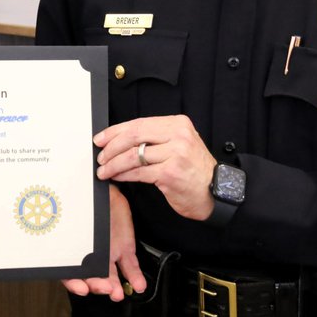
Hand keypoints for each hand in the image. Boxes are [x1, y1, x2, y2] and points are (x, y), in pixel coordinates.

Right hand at [62, 184, 145, 301]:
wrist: (102, 189)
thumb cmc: (82, 199)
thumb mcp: (72, 210)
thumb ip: (66, 220)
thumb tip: (52, 224)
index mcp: (73, 249)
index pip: (70, 273)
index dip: (75, 283)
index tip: (82, 288)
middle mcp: (90, 256)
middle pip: (91, 278)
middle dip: (98, 285)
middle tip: (105, 288)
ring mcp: (108, 255)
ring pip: (110, 277)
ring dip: (115, 287)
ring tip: (118, 292)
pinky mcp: (125, 250)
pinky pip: (130, 267)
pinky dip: (134, 277)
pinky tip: (138, 285)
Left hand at [94, 114, 218, 220]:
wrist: (216, 192)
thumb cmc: (195, 170)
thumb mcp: (179, 145)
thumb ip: (156, 138)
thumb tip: (120, 140)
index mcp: (178, 124)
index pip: (139, 123)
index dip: (115, 131)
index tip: (101, 139)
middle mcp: (178, 136)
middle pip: (133, 136)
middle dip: (111, 147)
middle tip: (100, 156)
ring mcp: (175, 154)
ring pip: (133, 155)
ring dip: (114, 164)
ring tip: (104, 170)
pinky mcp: (170, 173)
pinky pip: (138, 172)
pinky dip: (124, 175)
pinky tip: (117, 177)